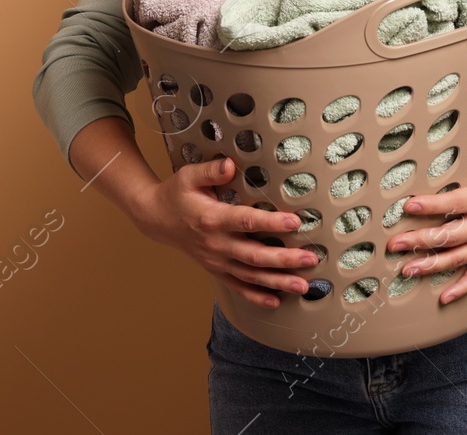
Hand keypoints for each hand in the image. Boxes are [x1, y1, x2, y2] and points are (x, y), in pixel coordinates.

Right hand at [132, 155, 320, 307]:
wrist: (156, 219)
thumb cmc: (176, 194)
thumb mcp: (189, 176)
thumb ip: (211, 170)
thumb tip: (231, 164)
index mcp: (211, 218)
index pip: (245, 221)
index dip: (270, 223)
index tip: (294, 222)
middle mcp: (215, 244)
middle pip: (254, 255)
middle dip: (284, 259)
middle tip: (310, 259)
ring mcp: (216, 261)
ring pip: (250, 275)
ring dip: (278, 282)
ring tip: (303, 286)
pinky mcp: (216, 269)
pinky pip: (238, 287)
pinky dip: (257, 296)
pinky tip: (276, 301)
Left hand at [386, 128, 466, 304]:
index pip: (457, 203)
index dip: (432, 205)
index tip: (409, 205)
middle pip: (451, 236)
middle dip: (420, 240)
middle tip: (394, 244)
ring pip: (459, 258)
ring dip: (432, 266)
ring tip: (407, 270)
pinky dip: (462, 288)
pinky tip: (445, 298)